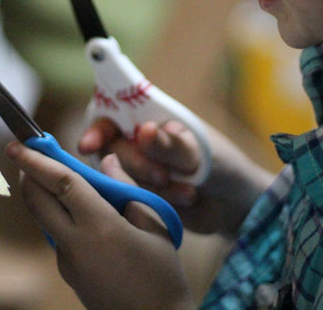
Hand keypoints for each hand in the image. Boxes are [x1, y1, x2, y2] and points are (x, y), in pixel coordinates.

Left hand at [6, 142, 194, 309]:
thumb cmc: (162, 275)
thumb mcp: (154, 225)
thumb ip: (126, 189)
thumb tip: (107, 161)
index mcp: (100, 227)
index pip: (60, 184)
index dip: (36, 161)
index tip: (17, 144)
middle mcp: (75, 244)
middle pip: (37, 201)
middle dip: (28, 174)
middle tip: (28, 155)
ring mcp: (67, 262)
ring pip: (46, 218)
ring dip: (45, 195)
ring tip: (63, 179)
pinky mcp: (67, 273)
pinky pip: (58, 236)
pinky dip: (60, 216)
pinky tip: (81, 212)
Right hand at [79, 119, 272, 235]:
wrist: (235, 204)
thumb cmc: (219, 163)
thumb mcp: (200, 150)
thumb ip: (172, 144)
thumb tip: (145, 130)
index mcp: (146, 119)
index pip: (109, 119)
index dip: (95, 131)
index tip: (87, 145)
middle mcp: (133, 144)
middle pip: (111, 151)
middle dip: (136, 164)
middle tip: (164, 175)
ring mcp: (134, 173)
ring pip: (120, 180)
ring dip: (153, 187)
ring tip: (188, 190)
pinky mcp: (138, 199)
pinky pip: (132, 202)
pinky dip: (159, 201)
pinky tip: (185, 199)